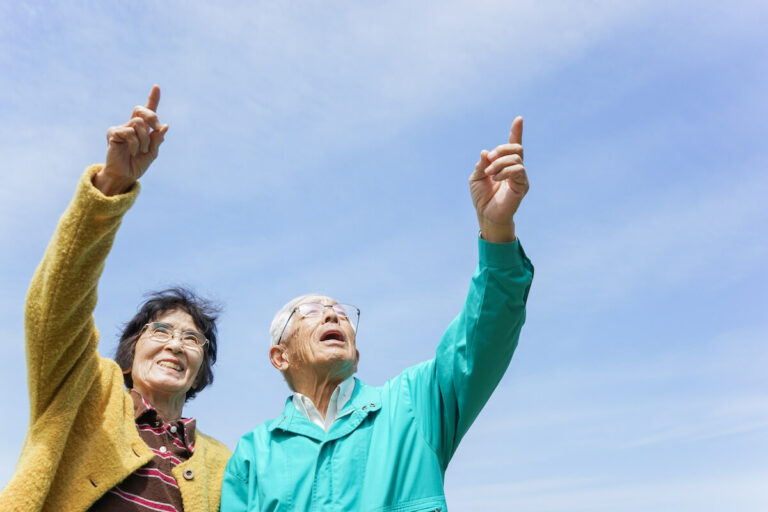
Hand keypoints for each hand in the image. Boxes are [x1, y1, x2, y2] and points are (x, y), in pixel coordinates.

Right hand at [93, 85, 168, 195]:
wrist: (125, 175)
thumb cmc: (138, 163)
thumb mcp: (153, 152)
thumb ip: (158, 139)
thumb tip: (165, 126)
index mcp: (142, 128)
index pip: (148, 110)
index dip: (153, 98)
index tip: (157, 87)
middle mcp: (131, 125)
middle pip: (142, 110)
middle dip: (153, 117)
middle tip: (157, 129)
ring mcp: (121, 128)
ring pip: (138, 123)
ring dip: (145, 138)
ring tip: (142, 150)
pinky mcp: (113, 133)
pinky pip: (129, 132)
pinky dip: (136, 143)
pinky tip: (133, 151)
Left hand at [468, 116, 528, 241]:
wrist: (486, 214)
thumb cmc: (482, 197)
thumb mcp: (476, 177)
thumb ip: (481, 164)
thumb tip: (486, 152)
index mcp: (504, 164)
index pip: (512, 145)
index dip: (516, 132)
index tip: (519, 119)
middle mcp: (515, 168)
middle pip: (516, 148)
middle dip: (501, 149)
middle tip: (489, 160)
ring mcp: (520, 176)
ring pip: (516, 158)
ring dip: (500, 163)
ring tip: (490, 174)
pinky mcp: (522, 185)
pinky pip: (518, 170)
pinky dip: (505, 171)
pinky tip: (496, 179)